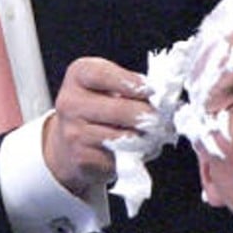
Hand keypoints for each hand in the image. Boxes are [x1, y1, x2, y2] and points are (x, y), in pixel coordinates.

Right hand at [43, 57, 152, 196]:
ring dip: (145, 138)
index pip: (103, 75)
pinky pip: (118, 156)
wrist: (69, 142)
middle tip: (163, 119)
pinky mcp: (81, 158)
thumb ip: (132, 84)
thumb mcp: (109, 83)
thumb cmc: (99, 105)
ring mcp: (73, 132)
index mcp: (79, 74)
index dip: (131, 83)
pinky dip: (135, 154)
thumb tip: (162, 97)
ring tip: (155, 134)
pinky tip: (140, 149)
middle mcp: (70, 102)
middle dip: (147, 115)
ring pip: (122, 137)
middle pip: (119, 109)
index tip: (151, 90)